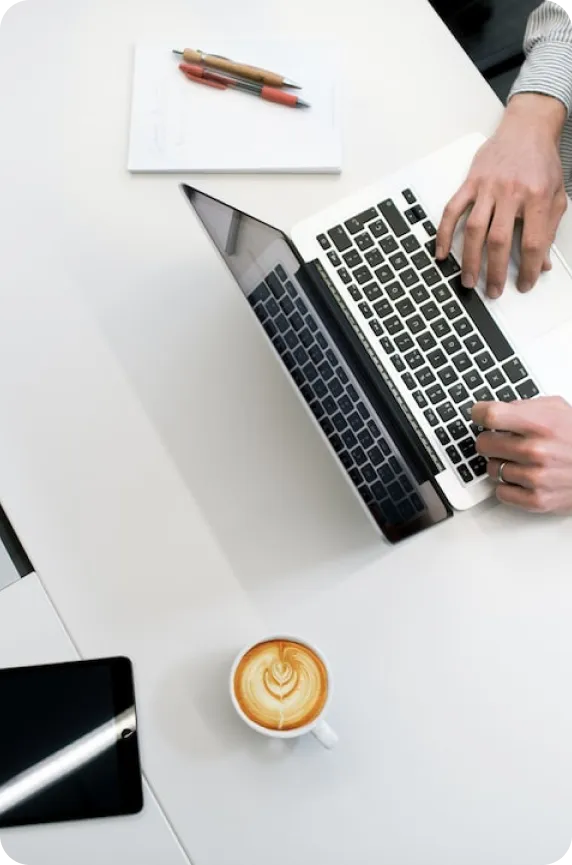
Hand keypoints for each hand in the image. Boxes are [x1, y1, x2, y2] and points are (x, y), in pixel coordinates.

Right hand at [436, 94, 566, 298]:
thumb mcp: (556, 195)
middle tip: (493, 290)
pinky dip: (444, 233)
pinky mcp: (470, 182)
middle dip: (495, 271)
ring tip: (468, 280)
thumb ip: (549, 229)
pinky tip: (441, 251)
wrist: (527, 128)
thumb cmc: (541, 161)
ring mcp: (487, 187)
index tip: (526, 283)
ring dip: (470, 259)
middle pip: (499, 240)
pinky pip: (452, 210)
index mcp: (536, 196)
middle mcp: (511, 192)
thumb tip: (543, 262)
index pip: (533, 241)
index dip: (530, 268)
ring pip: (474, 229)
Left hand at [472, 397, 571, 513]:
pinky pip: (500, 492)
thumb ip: (524, 407)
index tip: (479, 415)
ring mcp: (535, 477)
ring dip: (501, 464)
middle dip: (490, 440)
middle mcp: (536, 450)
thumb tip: (494, 411)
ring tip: (521, 460)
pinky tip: (522, 478)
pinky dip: (508, 486)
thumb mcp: (557, 409)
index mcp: (540, 423)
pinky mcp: (536, 500)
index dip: (479, 413)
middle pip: (483, 443)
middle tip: (503, 441)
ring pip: (490, 469)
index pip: (490, 415)